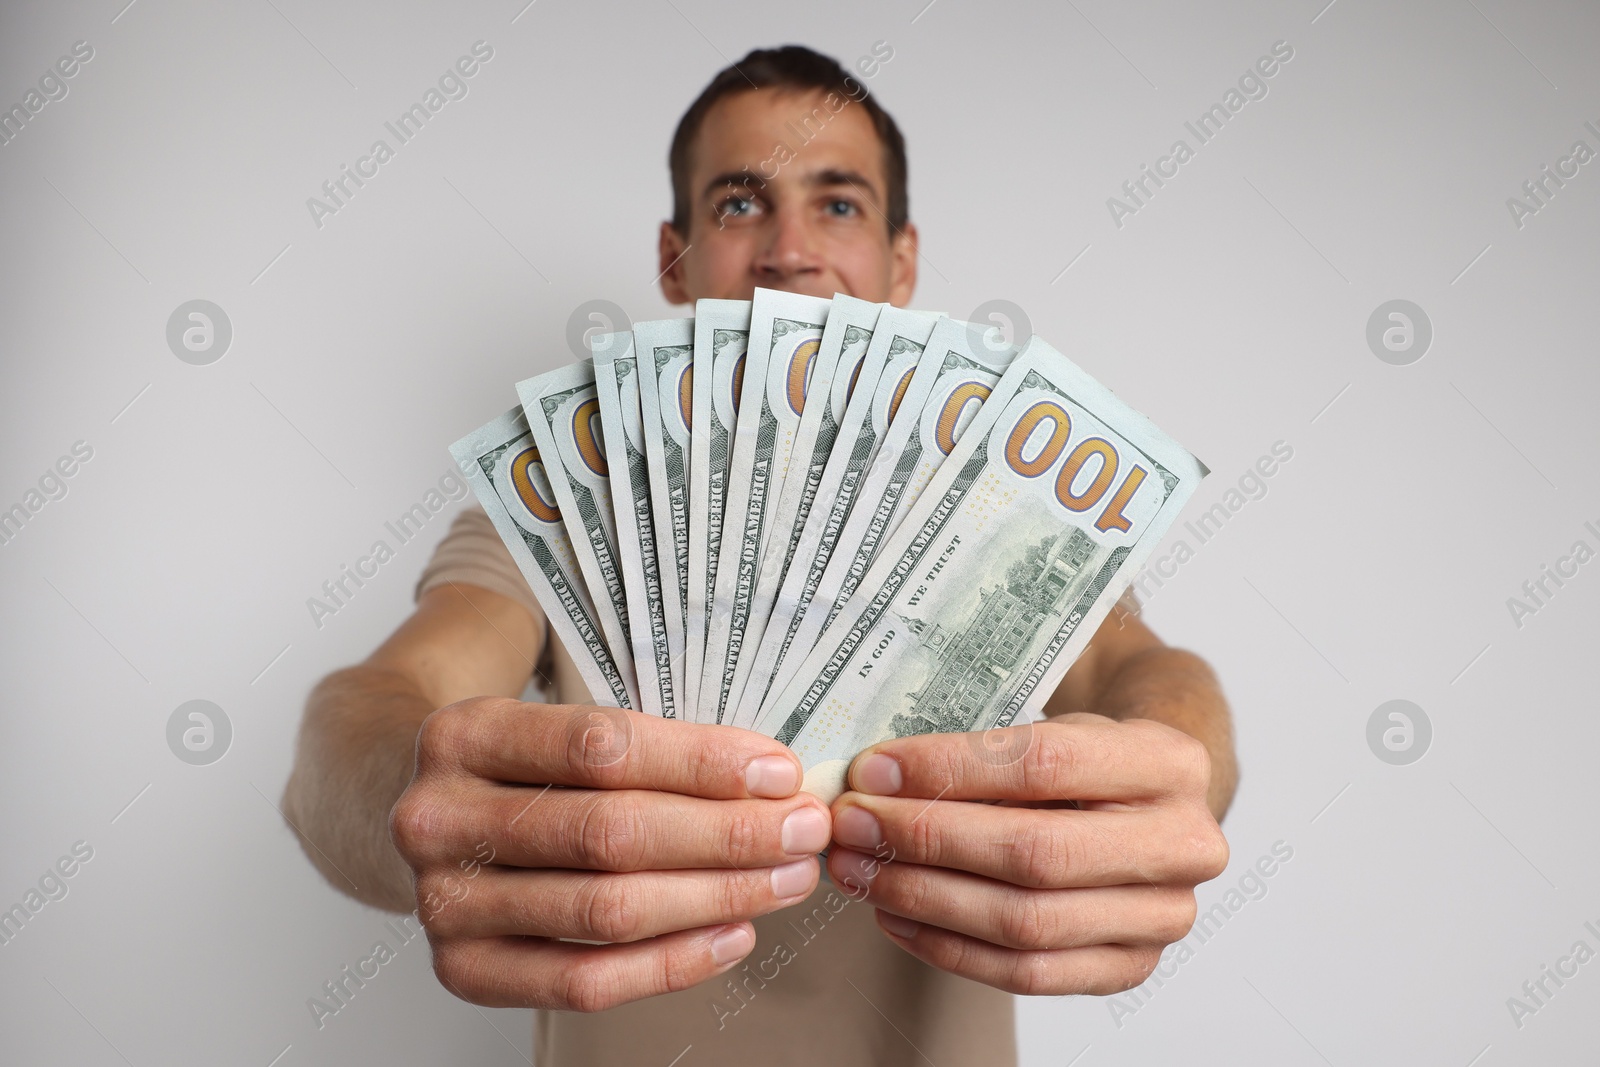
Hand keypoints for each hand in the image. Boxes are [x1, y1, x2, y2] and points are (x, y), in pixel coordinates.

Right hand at [389, 696, 831, 1011]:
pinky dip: (672, 963)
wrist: (427, 819)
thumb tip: (772, 780)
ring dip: (715, 896)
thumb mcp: (556, 723)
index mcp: (464, 734)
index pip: (601, 747)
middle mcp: (438, 818)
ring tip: (786, 880)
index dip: (700, 763)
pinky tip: (734, 934)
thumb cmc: (523, 768)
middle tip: (802, 831)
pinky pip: (584, 982)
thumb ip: (647, 746)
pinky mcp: (463, 970)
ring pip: (606, 910)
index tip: (779, 772)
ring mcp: (444, 902)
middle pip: (609, 833)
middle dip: (725, 834)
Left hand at [825, 711, 1227, 994]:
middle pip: (1035, 853)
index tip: (874, 770)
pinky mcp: (1130, 966)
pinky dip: (948, 946)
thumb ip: (983, 748)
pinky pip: (1026, 972)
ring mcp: (1163, 916)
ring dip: (924, 898)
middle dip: (926, 839)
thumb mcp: (1055, 723)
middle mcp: (1183, 844)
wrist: (1148, 800)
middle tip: (853, 823)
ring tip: (860, 871)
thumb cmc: (1087, 758)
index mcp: (1169, 761)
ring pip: (1025, 922)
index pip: (1045, 764)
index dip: (949, 769)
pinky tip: (896, 915)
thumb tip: (874, 778)